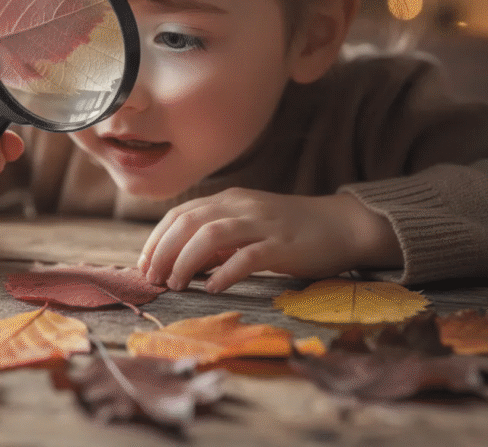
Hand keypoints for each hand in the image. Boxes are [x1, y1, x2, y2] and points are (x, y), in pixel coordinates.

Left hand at [137, 188, 401, 292]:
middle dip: (163, 251)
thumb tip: (181, 263)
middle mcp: (241, 206)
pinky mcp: (283, 244)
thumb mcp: (247, 227)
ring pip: (211, 235)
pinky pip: (248, 256)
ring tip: (176, 284)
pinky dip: (225, 273)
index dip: (156, 239)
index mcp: (229, 200)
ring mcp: (262, 223)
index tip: (143, 265)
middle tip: (152, 278)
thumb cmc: (291, 231)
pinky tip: (212, 288)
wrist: (343, 225)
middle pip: (188, 222)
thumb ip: (217, 241)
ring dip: (186, 261)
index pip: (180, 214)